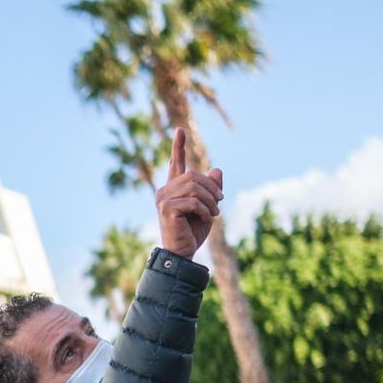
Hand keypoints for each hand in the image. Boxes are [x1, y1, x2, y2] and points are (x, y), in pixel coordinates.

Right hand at [154, 129, 222, 257]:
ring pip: (194, 187)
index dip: (178, 146)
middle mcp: (164, 190)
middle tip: (220, 202)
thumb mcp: (208, 207)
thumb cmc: (192, 231)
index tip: (180, 129)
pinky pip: (192, 201)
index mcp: (173, 188)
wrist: (182, 253)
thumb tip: (217, 170)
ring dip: (210, 200)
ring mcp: (163, 199)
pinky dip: (205, 209)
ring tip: (215, 212)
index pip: (176, 163)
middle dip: (211, 187)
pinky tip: (207, 218)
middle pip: (193, 175)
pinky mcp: (166, 208)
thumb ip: (211, 189)